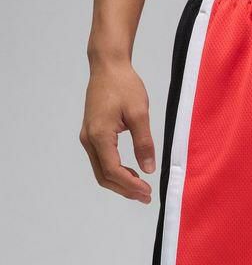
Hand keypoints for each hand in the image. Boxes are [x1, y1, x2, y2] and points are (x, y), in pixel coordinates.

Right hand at [80, 59, 154, 202]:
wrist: (108, 67)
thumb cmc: (124, 86)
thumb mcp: (140, 114)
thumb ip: (144, 143)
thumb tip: (149, 169)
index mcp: (99, 136)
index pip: (113, 171)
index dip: (130, 185)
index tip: (148, 192)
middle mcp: (89, 140)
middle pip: (104, 176)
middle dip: (125, 190)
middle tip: (147, 197)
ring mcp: (88, 137)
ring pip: (101, 170)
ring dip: (120, 183)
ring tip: (141, 189)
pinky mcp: (92, 134)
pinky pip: (101, 160)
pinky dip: (116, 171)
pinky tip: (132, 173)